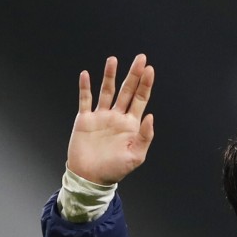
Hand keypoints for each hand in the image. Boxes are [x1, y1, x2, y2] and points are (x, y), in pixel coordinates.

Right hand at [67, 54, 154, 184]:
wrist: (90, 177)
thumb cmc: (115, 169)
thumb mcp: (135, 156)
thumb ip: (145, 136)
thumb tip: (150, 116)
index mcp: (131, 125)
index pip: (140, 99)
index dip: (145, 84)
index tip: (149, 70)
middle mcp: (117, 117)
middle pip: (127, 91)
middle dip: (133, 74)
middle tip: (140, 58)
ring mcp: (101, 117)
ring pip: (106, 91)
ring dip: (110, 76)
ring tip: (113, 60)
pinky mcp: (85, 120)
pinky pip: (85, 100)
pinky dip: (85, 87)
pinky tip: (86, 75)